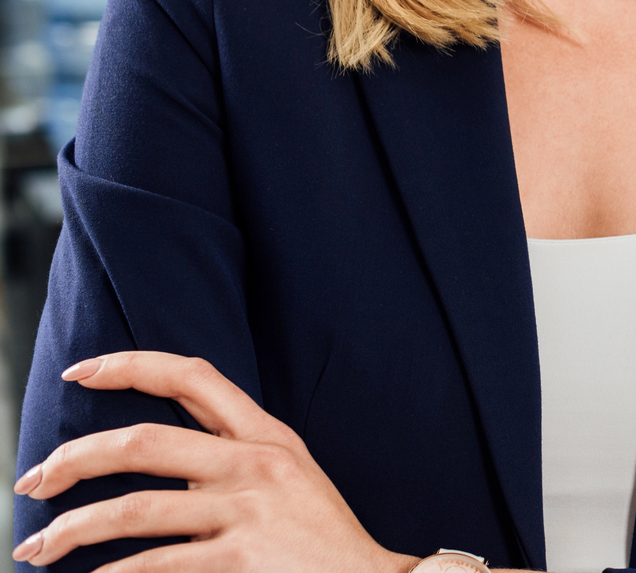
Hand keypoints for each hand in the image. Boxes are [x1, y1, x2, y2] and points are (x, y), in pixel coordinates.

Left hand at [13, 352, 409, 572]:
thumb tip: (155, 454)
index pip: (194, 377)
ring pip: (134, 510)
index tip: (80, 371)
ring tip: (37, 548)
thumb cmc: (320, 538)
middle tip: (33, 480)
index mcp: (268, 436)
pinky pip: (154, 567)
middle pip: (144, 441)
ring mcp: (248, 512)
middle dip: (74, 458)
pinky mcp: (240, 560)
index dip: (131, 365)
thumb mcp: (289, 476)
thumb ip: (232, 456)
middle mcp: (256, 464)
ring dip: (71, 530)